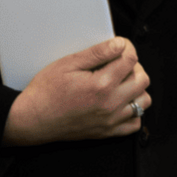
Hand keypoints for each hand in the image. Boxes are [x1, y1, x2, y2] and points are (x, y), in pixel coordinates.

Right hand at [3, 37, 150, 145]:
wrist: (32, 120)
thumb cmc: (46, 92)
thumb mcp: (68, 64)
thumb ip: (97, 53)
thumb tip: (119, 44)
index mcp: (101, 85)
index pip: (131, 59)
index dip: (127, 47)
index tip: (119, 46)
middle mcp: (110, 104)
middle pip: (143, 79)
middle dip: (134, 66)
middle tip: (118, 63)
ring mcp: (110, 120)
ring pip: (143, 101)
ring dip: (136, 88)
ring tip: (120, 82)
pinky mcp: (107, 132)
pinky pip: (135, 123)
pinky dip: (132, 111)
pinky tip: (119, 101)